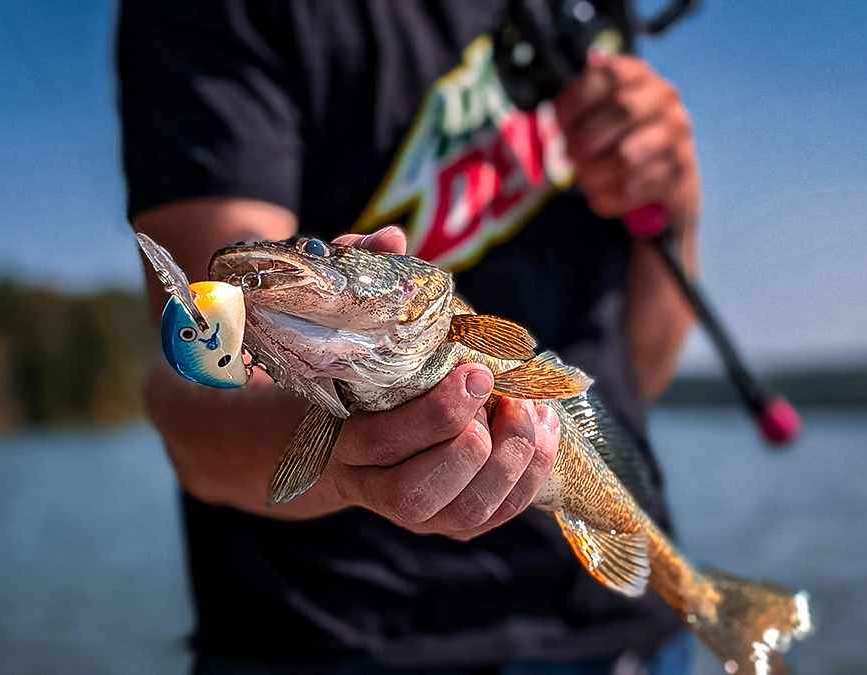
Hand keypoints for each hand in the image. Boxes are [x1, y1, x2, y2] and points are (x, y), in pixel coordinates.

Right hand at [321, 227, 561, 539]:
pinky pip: (497, 516)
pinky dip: (531, 476)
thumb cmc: (340, 369)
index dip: (436, 412)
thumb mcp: (339, 319)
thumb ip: (358, 274)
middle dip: (476, 443)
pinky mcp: (446, 520)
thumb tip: (391, 238)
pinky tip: (543, 429)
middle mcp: (370, 487)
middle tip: (502, 392)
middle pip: (421, 489)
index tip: (476, 370)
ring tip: (530, 411)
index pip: (382, 442)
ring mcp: (411, 512)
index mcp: (337, 440)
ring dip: (513, 462)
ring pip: (468, 512)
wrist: (323, 441)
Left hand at [553, 53, 698, 233]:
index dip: (576, 100)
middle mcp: (663, 98)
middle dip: (586, 140)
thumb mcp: (593, 112)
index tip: (560, 122)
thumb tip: (555, 118)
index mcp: (637, 75)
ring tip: (584, 178)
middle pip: (624, 110)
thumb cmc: (616, 136)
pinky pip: (634, 187)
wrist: (661, 173)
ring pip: (628, 156)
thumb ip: (573, 108)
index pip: (608, 74)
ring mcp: (676, 133)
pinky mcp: (678, 171)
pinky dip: (607, 196)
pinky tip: (600, 194)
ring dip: (594, 173)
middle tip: (570, 156)